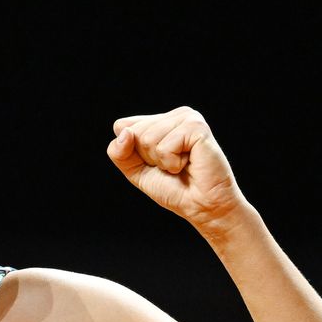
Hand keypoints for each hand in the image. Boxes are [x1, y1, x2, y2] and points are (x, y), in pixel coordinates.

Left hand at [106, 106, 246, 229]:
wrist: (202, 206)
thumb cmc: (174, 189)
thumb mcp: (136, 171)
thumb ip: (119, 152)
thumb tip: (125, 132)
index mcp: (159, 121)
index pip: (121, 126)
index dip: (130, 152)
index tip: (154, 163)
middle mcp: (174, 115)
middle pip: (133, 133)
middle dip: (148, 158)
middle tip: (171, 166)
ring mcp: (187, 118)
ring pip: (147, 139)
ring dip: (161, 161)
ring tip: (181, 165)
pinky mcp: (197, 126)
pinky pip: (165, 147)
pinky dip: (172, 163)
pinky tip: (189, 163)